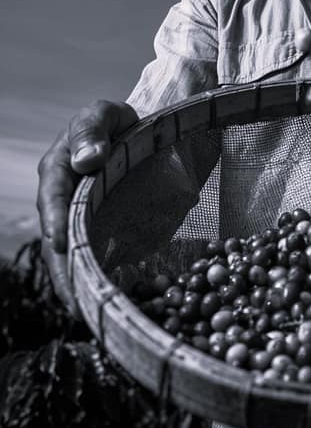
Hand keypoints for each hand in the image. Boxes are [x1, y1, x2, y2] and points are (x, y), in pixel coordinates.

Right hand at [36, 100, 138, 317]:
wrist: (141, 133)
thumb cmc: (118, 122)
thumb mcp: (105, 114)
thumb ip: (92, 130)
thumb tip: (88, 160)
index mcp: (59, 169)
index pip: (53, 198)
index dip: (55, 221)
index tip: (60, 244)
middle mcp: (62, 201)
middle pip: (57, 240)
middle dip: (63, 271)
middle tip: (77, 302)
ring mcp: (80, 221)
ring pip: (72, 257)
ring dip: (78, 285)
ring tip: (90, 314)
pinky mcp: (100, 234)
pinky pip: (95, 260)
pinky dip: (99, 281)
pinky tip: (110, 303)